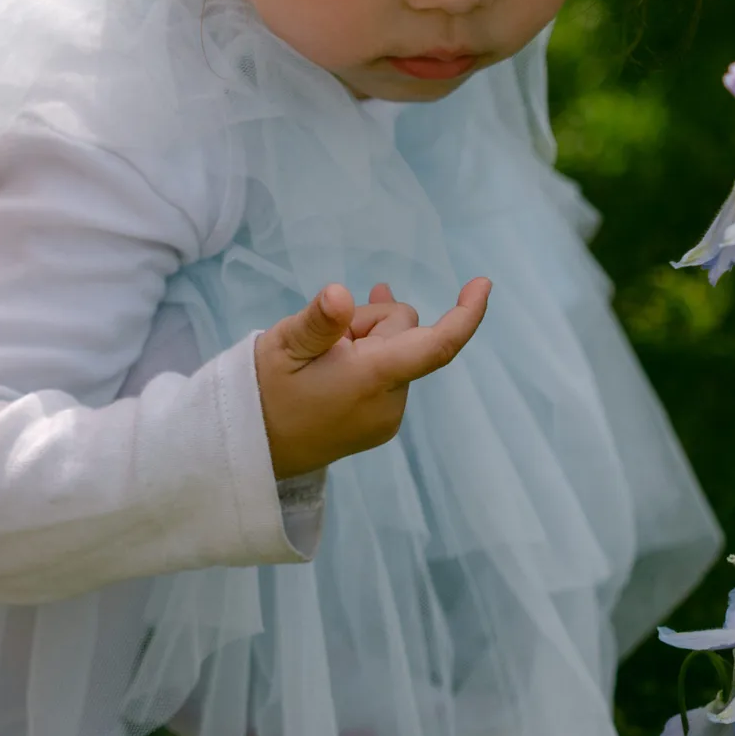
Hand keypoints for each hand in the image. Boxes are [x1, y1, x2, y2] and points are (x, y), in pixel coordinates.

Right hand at [256, 280, 490, 479]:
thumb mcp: (281, 347)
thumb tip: (340, 295)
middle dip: (369, 322)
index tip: (483, 284)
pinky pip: (388, 373)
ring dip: (364, 341)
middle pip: (405, 334)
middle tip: (324, 339)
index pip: (437, 346)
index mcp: (373, 379)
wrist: (251, 452)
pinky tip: (336, 356)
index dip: (466, 314)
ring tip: (321, 354)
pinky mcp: (378, 424)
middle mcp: (391, 402)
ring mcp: (387, 417)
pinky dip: (367, 358)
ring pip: (395, 351)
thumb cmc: (264, 393)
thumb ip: (317, 320)